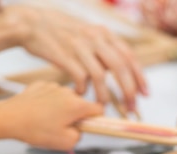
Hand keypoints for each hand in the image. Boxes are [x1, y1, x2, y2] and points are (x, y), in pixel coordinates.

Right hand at [0, 5, 147, 111]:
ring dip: (104, 95)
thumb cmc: (62, 33)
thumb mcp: (88, 33)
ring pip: (100, 75)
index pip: (129, 56)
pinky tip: (80, 94)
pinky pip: (80, 78)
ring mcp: (80, 46)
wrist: (32, 24)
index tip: (145, 94)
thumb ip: (105, 48)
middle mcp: (95, 38)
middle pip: (119, 67)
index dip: (139, 76)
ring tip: (103, 106)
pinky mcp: (65, 56)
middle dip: (128, 90)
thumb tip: (122, 68)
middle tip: (131, 107)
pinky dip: (83, 90)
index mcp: (103, 33)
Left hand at [0, 82, 102, 150]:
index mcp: (77, 105)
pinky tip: (38, 113)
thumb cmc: (35, 130)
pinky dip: (48, 104)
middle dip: (76, 116)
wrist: (9, 118)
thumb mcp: (65, 142)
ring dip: (61, 110)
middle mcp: (68, 92)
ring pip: (65, 100)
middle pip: (81, 105)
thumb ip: (80, 136)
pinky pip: (52, 96)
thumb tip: (80, 131)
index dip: (97, 120)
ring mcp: (54, 87)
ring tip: (46, 122)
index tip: (90, 126)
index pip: (99, 109)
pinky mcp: (41, 85)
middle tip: (62, 128)